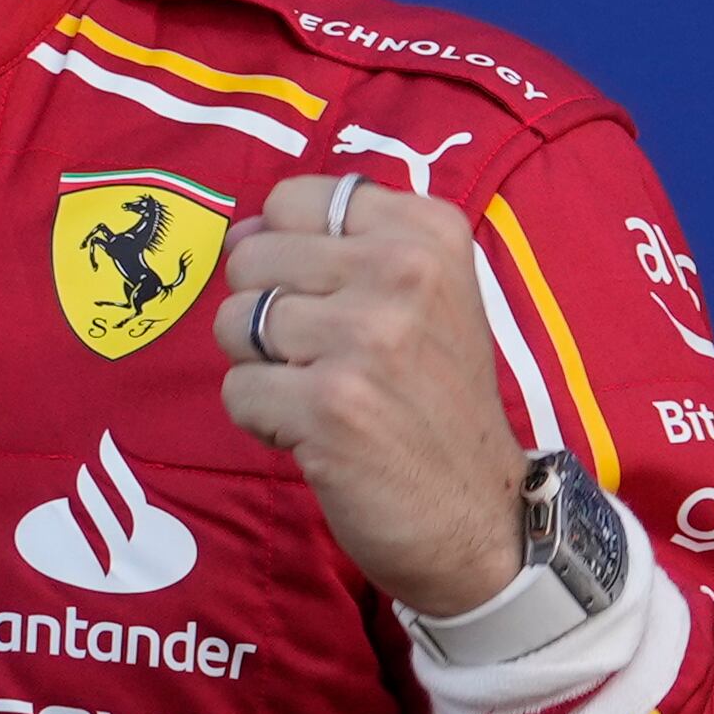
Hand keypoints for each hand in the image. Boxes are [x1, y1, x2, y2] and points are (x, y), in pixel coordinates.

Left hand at [213, 174, 529, 613]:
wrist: (479, 513)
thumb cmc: (435, 400)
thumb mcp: (422, 295)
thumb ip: (336, 246)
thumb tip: (240, 234)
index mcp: (427, 230)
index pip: (291, 199)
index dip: (287, 254)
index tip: (332, 300)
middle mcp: (403, 270)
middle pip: (251, 257)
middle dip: (266, 314)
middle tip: (325, 360)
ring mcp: (366, 337)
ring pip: (235, 323)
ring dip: (262, 369)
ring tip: (322, 396)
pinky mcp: (330, 406)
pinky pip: (238, 391)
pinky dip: (263, 422)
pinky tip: (318, 436)